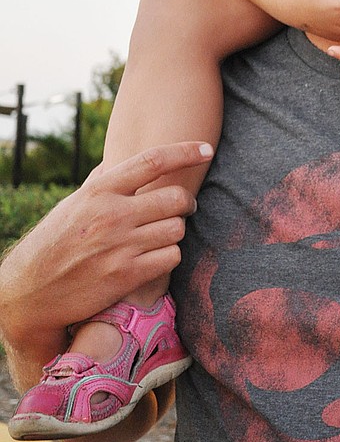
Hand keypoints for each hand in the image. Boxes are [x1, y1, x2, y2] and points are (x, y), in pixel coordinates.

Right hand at [0, 141, 209, 387]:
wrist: (30, 293)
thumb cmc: (54, 243)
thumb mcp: (72, 205)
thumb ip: (100, 183)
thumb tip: (118, 161)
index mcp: (99, 191)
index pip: (152, 161)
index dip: (185, 151)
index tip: (207, 149)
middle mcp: (112, 215)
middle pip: (176, 198)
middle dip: (184, 203)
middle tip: (181, 208)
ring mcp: (120, 246)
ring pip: (177, 229)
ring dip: (174, 232)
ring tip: (159, 236)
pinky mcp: (127, 275)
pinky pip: (171, 257)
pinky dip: (169, 256)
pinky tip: (155, 257)